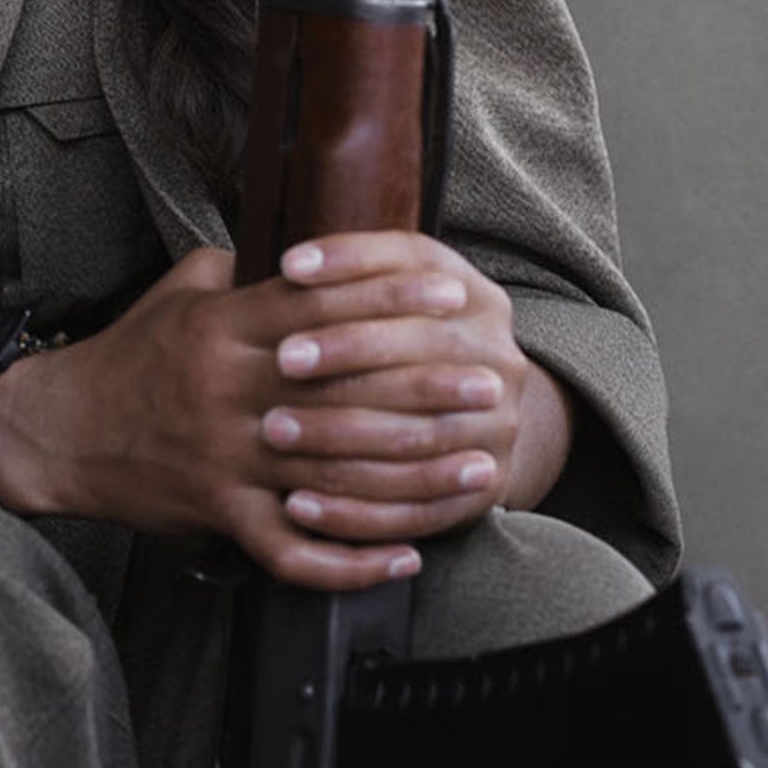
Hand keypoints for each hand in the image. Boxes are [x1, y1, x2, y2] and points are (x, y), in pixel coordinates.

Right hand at [0, 235, 568, 589]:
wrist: (62, 429)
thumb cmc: (132, 351)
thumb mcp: (181, 291)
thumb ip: (247, 272)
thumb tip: (312, 250)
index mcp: (223, 326)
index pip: (318, 302)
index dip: (388, 293)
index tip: (450, 289)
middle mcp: (229, 389)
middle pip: (342, 386)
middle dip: (425, 384)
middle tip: (491, 380)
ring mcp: (226, 458)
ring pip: (334, 469)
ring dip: (415, 474)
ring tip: (477, 466)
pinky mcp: (219, 514)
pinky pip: (292, 549)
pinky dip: (351, 561)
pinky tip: (405, 559)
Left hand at [261, 230, 567, 553]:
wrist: (469, 422)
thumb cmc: (392, 347)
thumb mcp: (381, 297)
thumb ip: (340, 277)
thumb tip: (268, 266)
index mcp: (470, 291)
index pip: (413, 260)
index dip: (351, 259)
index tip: (288, 267)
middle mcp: (495, 351)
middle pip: (418, 341)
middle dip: (345, 349)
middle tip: (279, 360)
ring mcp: (499, 422)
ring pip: (414, 427)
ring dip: (337, 433)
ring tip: (273, 431)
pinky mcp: (484, 488)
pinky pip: (413, 505)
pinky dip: (352, 508)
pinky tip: (296, 502)